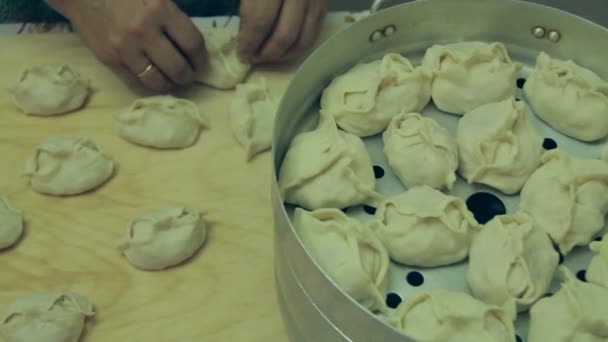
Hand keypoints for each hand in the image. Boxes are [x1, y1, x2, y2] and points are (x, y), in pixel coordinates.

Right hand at [50, 0, 206, 90]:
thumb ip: (173, 16)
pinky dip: (149, 83)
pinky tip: (154, 78)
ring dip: (170, 84)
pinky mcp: (109, 60)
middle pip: (178, 68)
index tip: (200, 60)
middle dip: (188, 74)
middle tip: (189, 73)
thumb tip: (192, 44)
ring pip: (157, 81)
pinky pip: (136, 82)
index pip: (193, 44)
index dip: (201, 57)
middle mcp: (143, 31)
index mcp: (160, 9)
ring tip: (173, 79)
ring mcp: (124, 48)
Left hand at [237, 0, 327, 63]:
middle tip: (254, 57)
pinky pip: (315, 31)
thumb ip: (248, 3)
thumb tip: (244, 34)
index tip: (241, 53)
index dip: (249, 42)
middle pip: (284, 34)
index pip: (260, 20)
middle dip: (267, 53)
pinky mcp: (324, 0)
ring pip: (303, 38)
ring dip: (284, 54)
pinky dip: (299, 45)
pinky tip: (285, 47)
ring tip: (268, 55)